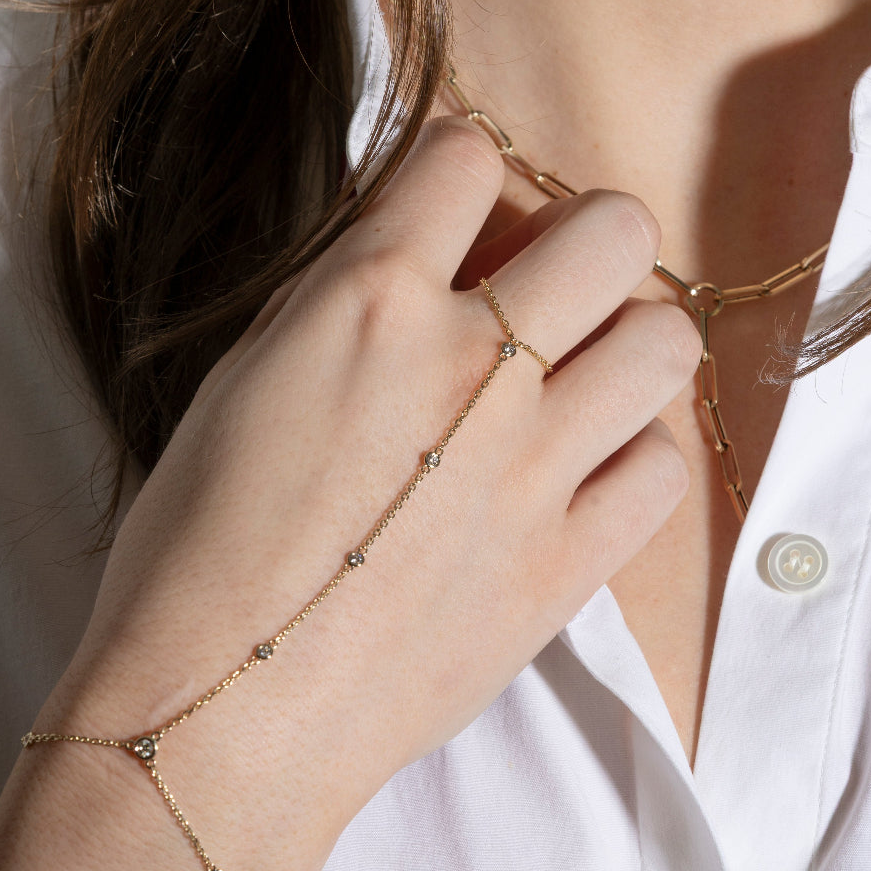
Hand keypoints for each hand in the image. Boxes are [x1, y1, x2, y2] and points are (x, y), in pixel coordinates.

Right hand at [0, 113, 700, 870]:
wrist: (225, 713)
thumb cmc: (202, 551)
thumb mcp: (247, 384)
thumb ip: (346, 305)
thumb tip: (422, 267)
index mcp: (371, 307)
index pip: (465, 157)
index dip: (466, 176)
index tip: (464, 219)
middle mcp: (472, 370)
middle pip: (615, 231)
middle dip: (592, 243)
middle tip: (559, 292)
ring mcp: (532, 470)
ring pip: (667, 342)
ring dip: (634, 344)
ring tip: (585, 382)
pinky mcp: (566, 566)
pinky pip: (662, 474)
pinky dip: (635, 462)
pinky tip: (586, 478)